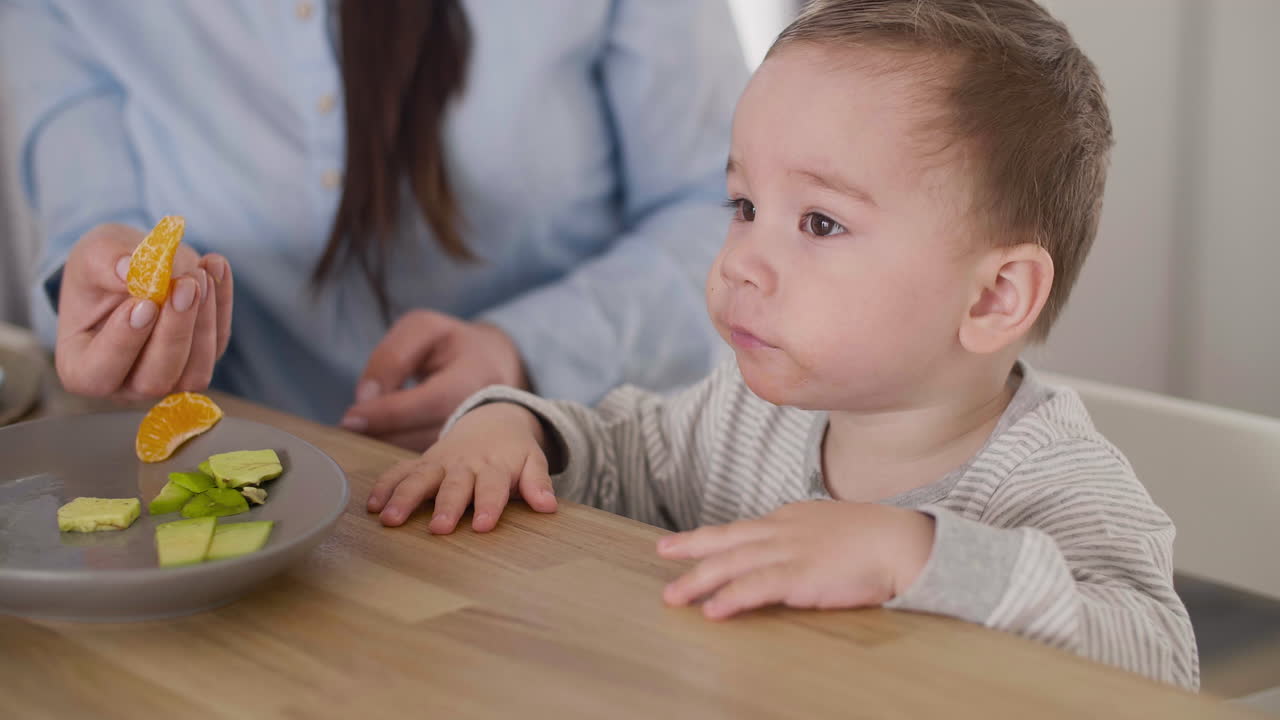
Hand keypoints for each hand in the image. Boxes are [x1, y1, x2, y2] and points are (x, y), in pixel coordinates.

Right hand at [54, 223, 233, 399]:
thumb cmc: (100, 269)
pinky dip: (221, 305)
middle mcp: (124, 384)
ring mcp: (167, 378)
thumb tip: (131, 270)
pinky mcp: (199, 360)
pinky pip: (216, 343)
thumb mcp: (92, 255)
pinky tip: (214, 266)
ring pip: (193, 372)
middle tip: (184, 285)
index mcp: (81, 367)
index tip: (144, 303)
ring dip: (202, 323)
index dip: (123, 343)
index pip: (99, 374)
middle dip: (174, 332)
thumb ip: (106, 263)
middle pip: (154, 380)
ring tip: (199, 275)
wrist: (130, 268)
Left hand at [341, 309, 528, 450]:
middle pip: (429, 433)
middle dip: (385, 433)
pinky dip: (404, 458)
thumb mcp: (423, 329)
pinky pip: (433, 461)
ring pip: (431, 454)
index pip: (431, 401)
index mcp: (476, 374)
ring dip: (391, 447)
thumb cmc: (453, 343)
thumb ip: (392, 356)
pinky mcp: (469, 452)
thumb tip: (367, 399)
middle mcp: (485, 411)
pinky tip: (381, 442)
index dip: (390, 413)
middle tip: (348, 428)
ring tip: (360, 434)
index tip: (351, 418)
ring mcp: (480, 437)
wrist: (495, 362)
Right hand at [366, 402, 557, 532]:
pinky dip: (385, 485)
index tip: (483, 526)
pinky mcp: (421, 463)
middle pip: (455, 486)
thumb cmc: (514, 451)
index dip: (489, 506)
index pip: (494, 487)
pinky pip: (399, 471)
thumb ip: (538, 483)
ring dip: (405, 497)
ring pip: (420, 478)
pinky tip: (372, 506)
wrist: (492, 418)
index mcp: (495, 465)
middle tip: (439, 528)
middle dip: (446, 506)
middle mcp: (465, 464)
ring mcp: (440, 462)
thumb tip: (548, 506)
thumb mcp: (532, 461)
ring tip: (390, 520)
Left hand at [657, 501, 935, 619]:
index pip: (743, 528)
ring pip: (733, 564)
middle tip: (663, 554)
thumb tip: (800, 551)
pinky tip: (712, 610)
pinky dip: (731, 598)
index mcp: (792, 518)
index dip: (711, 536)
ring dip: (699, 580)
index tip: (684, 541)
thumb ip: (811, 538)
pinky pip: (756, 587)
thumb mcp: (835, 528)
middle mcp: (784, 530)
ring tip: (674, 595)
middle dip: (692, 548)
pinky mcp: (800, 576)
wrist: (904, 542)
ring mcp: (790, 552)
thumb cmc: (879, 538)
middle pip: (728, 540)